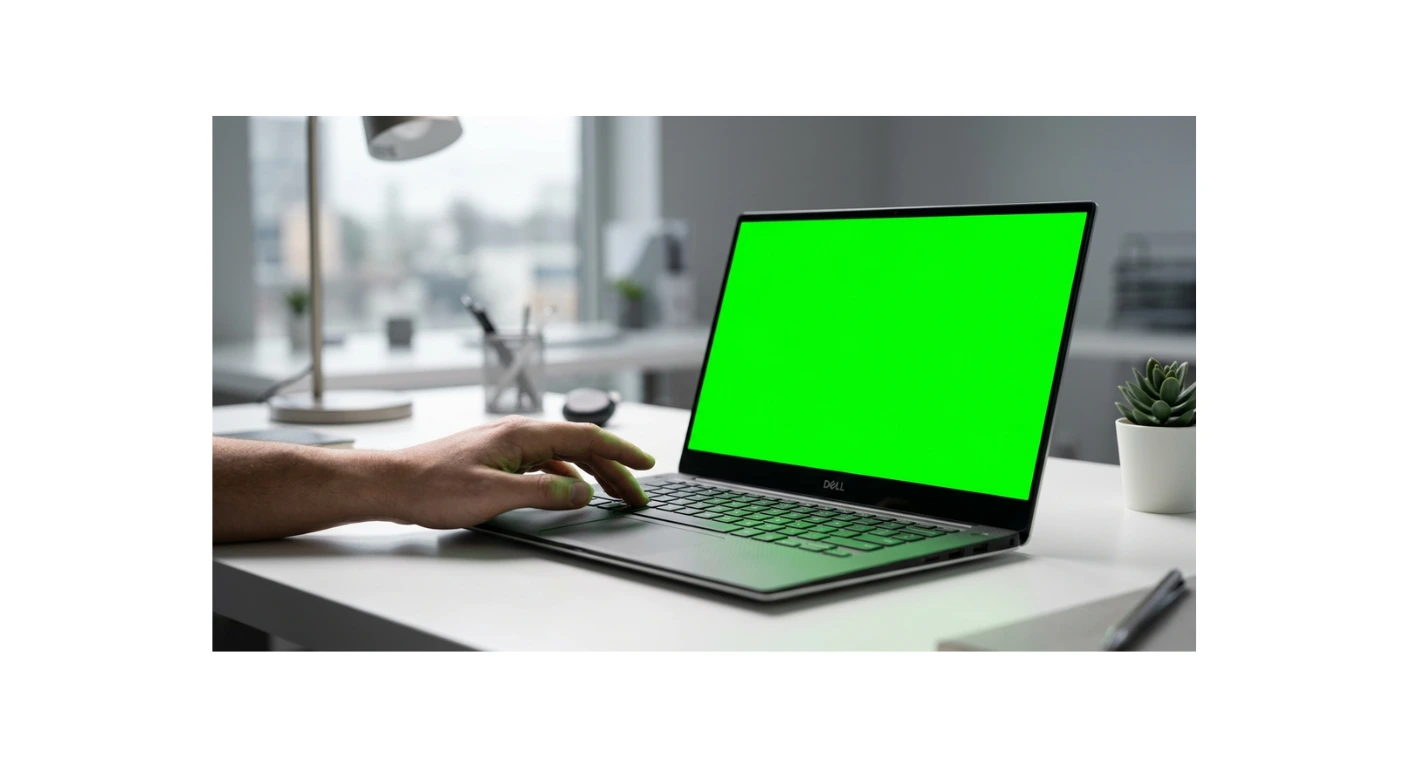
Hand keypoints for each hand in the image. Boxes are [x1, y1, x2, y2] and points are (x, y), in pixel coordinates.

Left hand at [385, 416, 655, 529]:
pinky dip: (567, 478)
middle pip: (580, 447)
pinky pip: (545, 464)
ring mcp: (507, 445)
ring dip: (593, 475)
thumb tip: (582, 493)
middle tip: (637, 492)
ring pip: (564, 456)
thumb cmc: (431, 486)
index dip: (620, 452)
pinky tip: (570, 493)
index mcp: (522, 435)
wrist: (392, 484)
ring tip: (614, 495)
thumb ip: (543, 493)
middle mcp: (518, 434)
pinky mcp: (497, 459)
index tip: (646, 464)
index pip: (585, 437)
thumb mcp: (494, 495)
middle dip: (614, 469)